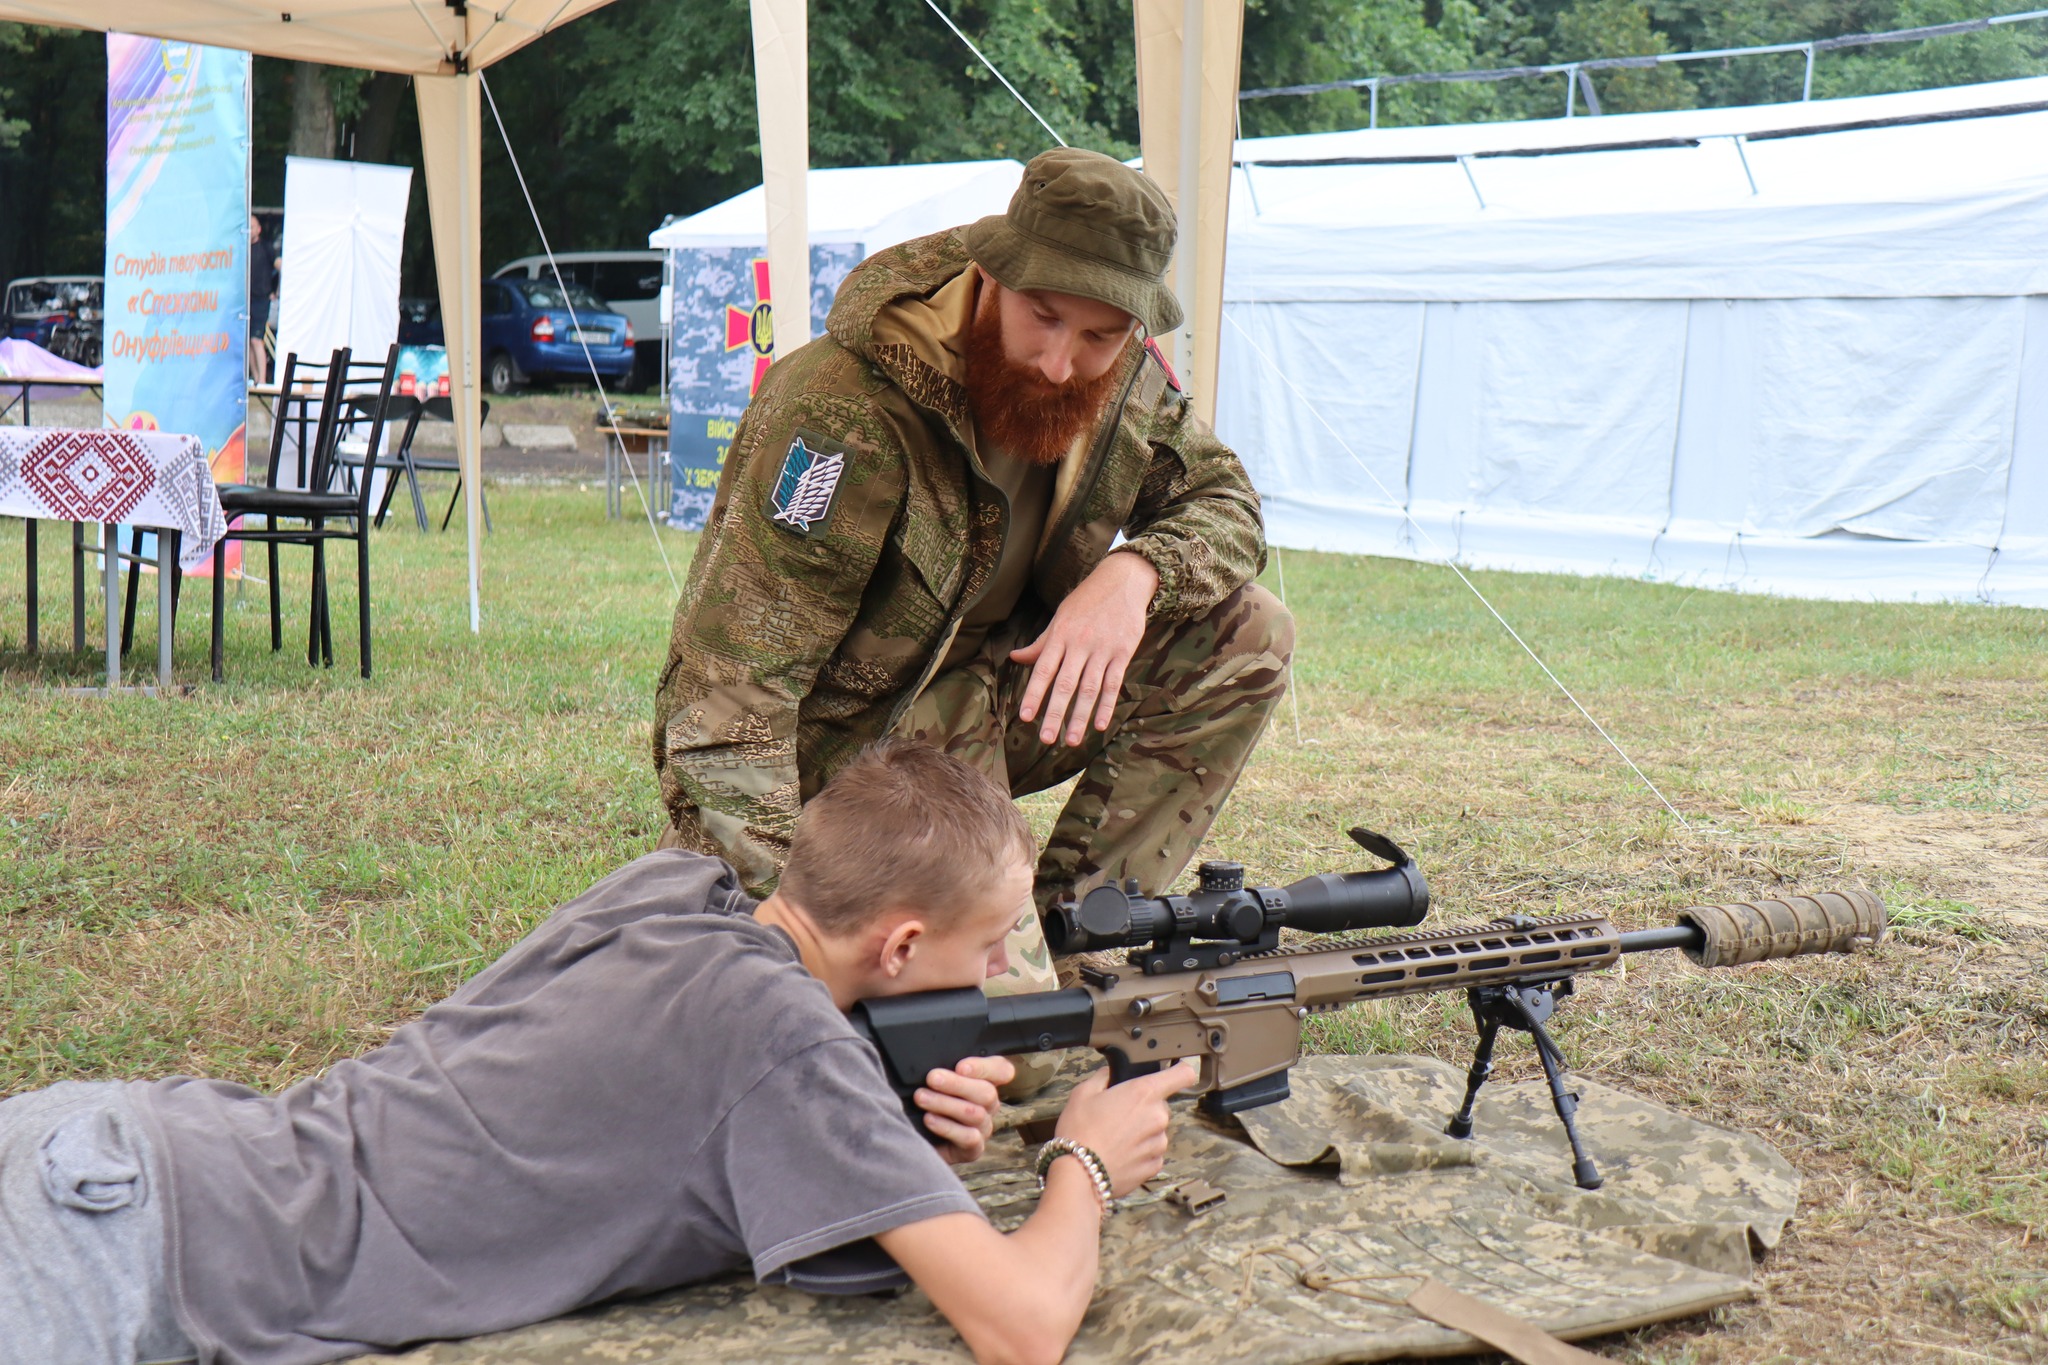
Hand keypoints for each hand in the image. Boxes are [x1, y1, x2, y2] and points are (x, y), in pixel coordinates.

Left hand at [917, 1056, 1015, 1164]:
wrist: (918, 1139)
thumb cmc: (927, 1103)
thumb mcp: (935, 1082)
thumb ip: (942, 1070)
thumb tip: (930, 1060)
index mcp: (985, 1082)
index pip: (1001, 1070)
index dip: (985, 1067)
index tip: (960, 1066)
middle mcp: (989, 1105)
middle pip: (987, 1092)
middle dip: (956, 1084)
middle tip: (932, 1078)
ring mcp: (983, 1128)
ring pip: (975, 1114)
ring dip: (945, 1104)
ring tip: (921, 1098)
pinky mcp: (973, 1149)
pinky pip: (968, 1137)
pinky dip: (947, 1127)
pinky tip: (929, 1119)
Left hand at [1011, 551, 1158, 746]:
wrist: (1123, 580)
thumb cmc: (1087, 600)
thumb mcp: (1060, 617)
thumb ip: (1041, 643)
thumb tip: (1015, 658)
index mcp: (1060, 635)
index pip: (1044, 669)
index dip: (1034, 694)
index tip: (1026, 717)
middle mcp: (1080, 643)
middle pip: (1066, 684)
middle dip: (1056, 713)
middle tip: (1046, 739)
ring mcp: (1103, 649)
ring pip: (1090, 688)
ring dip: (1080, 716)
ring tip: (1072, 740)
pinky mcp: (1123, 653)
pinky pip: (1114, 683)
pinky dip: (1107, 705)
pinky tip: (1100, 724)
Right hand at [1051, 1060, 1196, 1195]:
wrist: (1079, 1173)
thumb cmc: (1080, 1131)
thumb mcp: (1083, 1092)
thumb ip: (1103, 1077)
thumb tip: (1111, 1074)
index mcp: (1144, 1092)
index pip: (1182, 1074)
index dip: (1179, 1071)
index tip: (1173, 1072)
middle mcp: (1158, 1116)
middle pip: (1161, 1104)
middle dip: (1144, 1107)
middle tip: (1119, 1114)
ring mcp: (1159, 1143)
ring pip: (1156, 1130)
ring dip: (1142, 1131)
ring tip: (1115, 1138)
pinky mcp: (1154, 1165)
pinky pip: (1152, 1152)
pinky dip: (1140, 1152)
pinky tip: (1119, 1153)